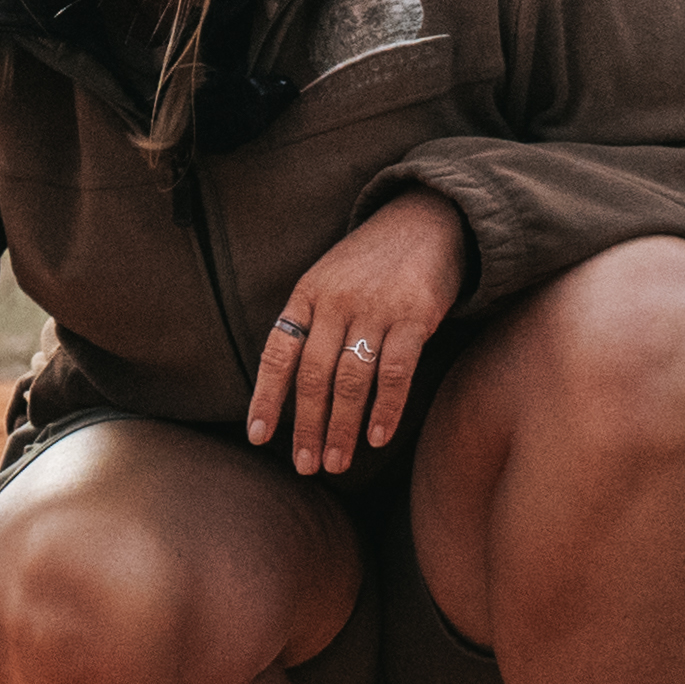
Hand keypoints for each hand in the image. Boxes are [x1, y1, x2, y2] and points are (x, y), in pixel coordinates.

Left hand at [247, 189, 468, 474]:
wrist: (426, 219)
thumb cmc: (371, 262)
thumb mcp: (328, 280)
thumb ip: (310, 323)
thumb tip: (291, 387)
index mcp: (307, 294)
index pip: (278, 352)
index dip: (266, 397)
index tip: (258, 437)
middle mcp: (336, 301)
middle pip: (313, 375)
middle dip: (307, 426)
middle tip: (305, 465)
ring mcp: (375, 308)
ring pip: (351, 379)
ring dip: (342, 427)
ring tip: (337, 462)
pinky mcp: (414, 314)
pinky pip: (395, 371)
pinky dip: (386, 409)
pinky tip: (378, 437)